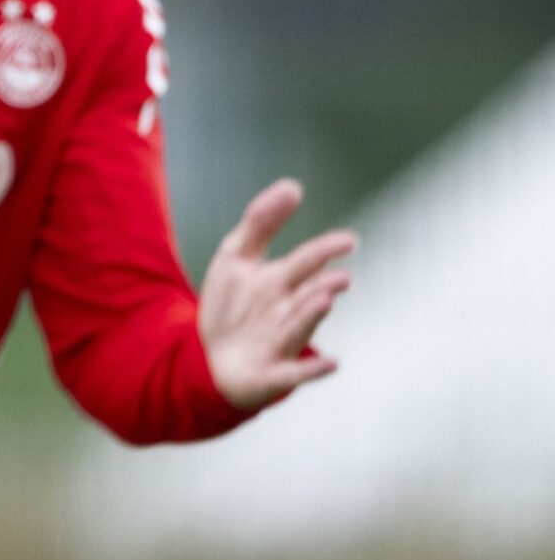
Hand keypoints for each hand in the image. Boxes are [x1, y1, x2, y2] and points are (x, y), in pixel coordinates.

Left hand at [199, 178, 354, 411]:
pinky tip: (332, 363)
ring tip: (326, 300)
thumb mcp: (236, 257)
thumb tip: (293, 186)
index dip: (325, 250)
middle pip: (307, 295)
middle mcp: (288, 312)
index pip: (306, 262)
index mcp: (282, 283)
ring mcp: (282, 343)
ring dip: (312, 315)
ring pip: (301, 328)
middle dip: (323, 285)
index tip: (350, 241)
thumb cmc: (231, 306)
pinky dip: (313, 369)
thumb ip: (261, 222)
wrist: (209, 358)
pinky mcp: (272, 373)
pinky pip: (295, 373)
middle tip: (341, 277)